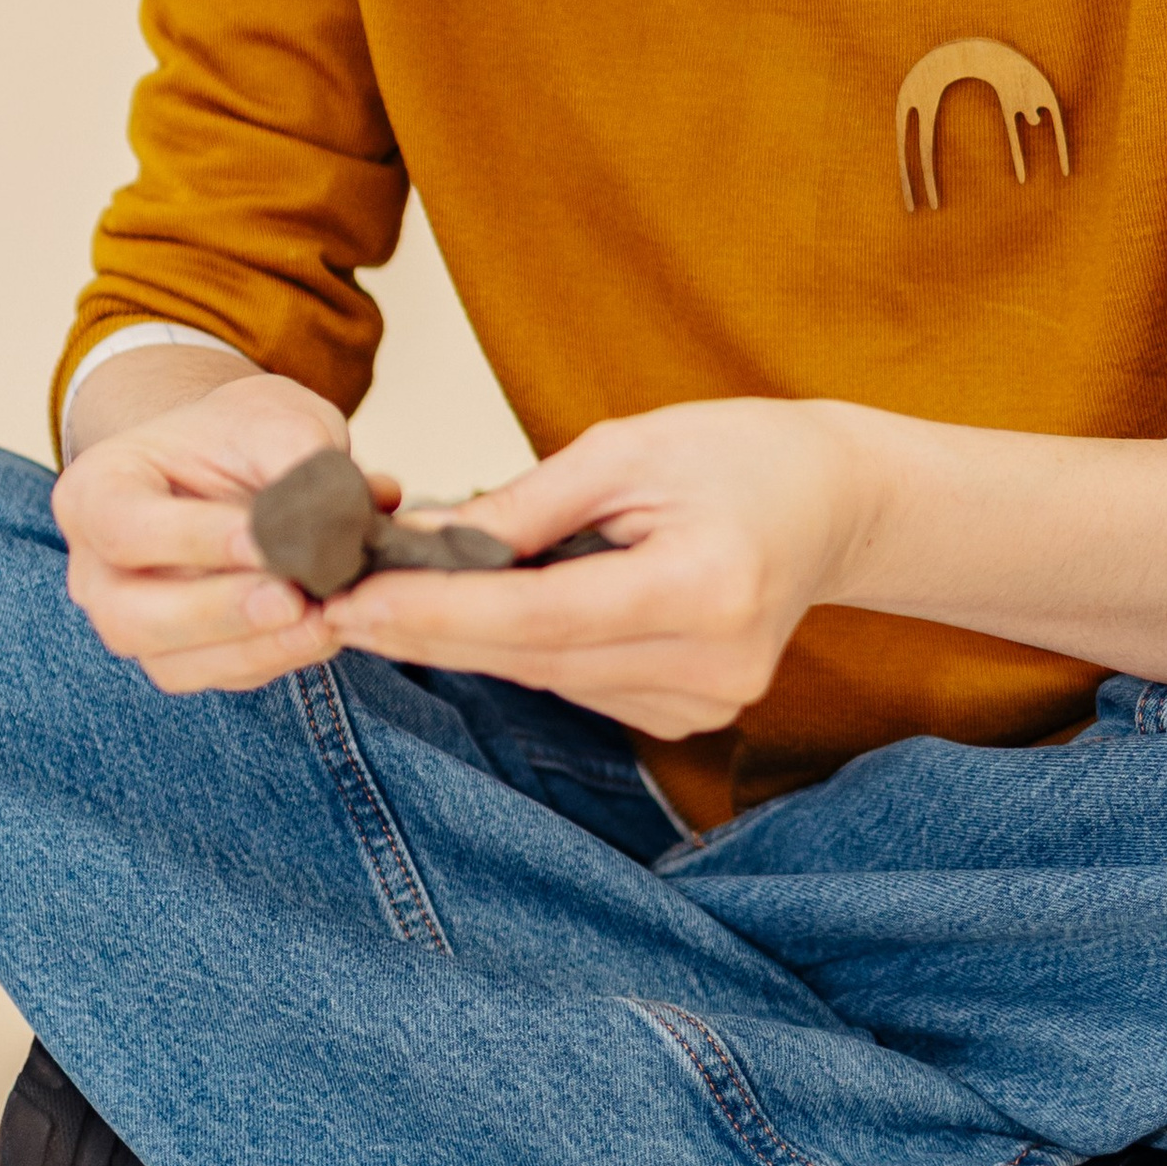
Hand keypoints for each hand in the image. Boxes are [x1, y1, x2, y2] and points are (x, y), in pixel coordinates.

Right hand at [53, 370, 391, 695]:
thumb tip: (340, 521)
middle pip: (130, 615)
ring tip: (323, 621)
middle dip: (217, 614)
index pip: (124, 526)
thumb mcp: (272, 417)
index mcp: (97, 490)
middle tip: (293, 599)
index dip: (193, 539)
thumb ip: (296, 459)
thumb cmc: (245, 435)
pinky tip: (323, 631)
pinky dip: (272, 660)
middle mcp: (97, 568)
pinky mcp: (180, 657)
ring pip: (172, 663)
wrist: (243, 459)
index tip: (265, 538)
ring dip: (252, 650)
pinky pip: (216, 677)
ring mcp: (132, 621)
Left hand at [322, 398, 873, 737]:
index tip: (350, 601)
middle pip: (533, 659)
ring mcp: (706, 703)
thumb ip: (526, 506)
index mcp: (706, 588)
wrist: (833, 502)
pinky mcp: (692, 717)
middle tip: (333, 602)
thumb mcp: (628, 447)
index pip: (540, 615)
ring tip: (402, 588)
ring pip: (546, 678)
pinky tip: (503, 606)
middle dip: (428, 629)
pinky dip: (528, 647)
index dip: (436, 613)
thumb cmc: (739, 455)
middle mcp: (712, 665)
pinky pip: (577, 684)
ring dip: (470, 637)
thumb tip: (424, 542)